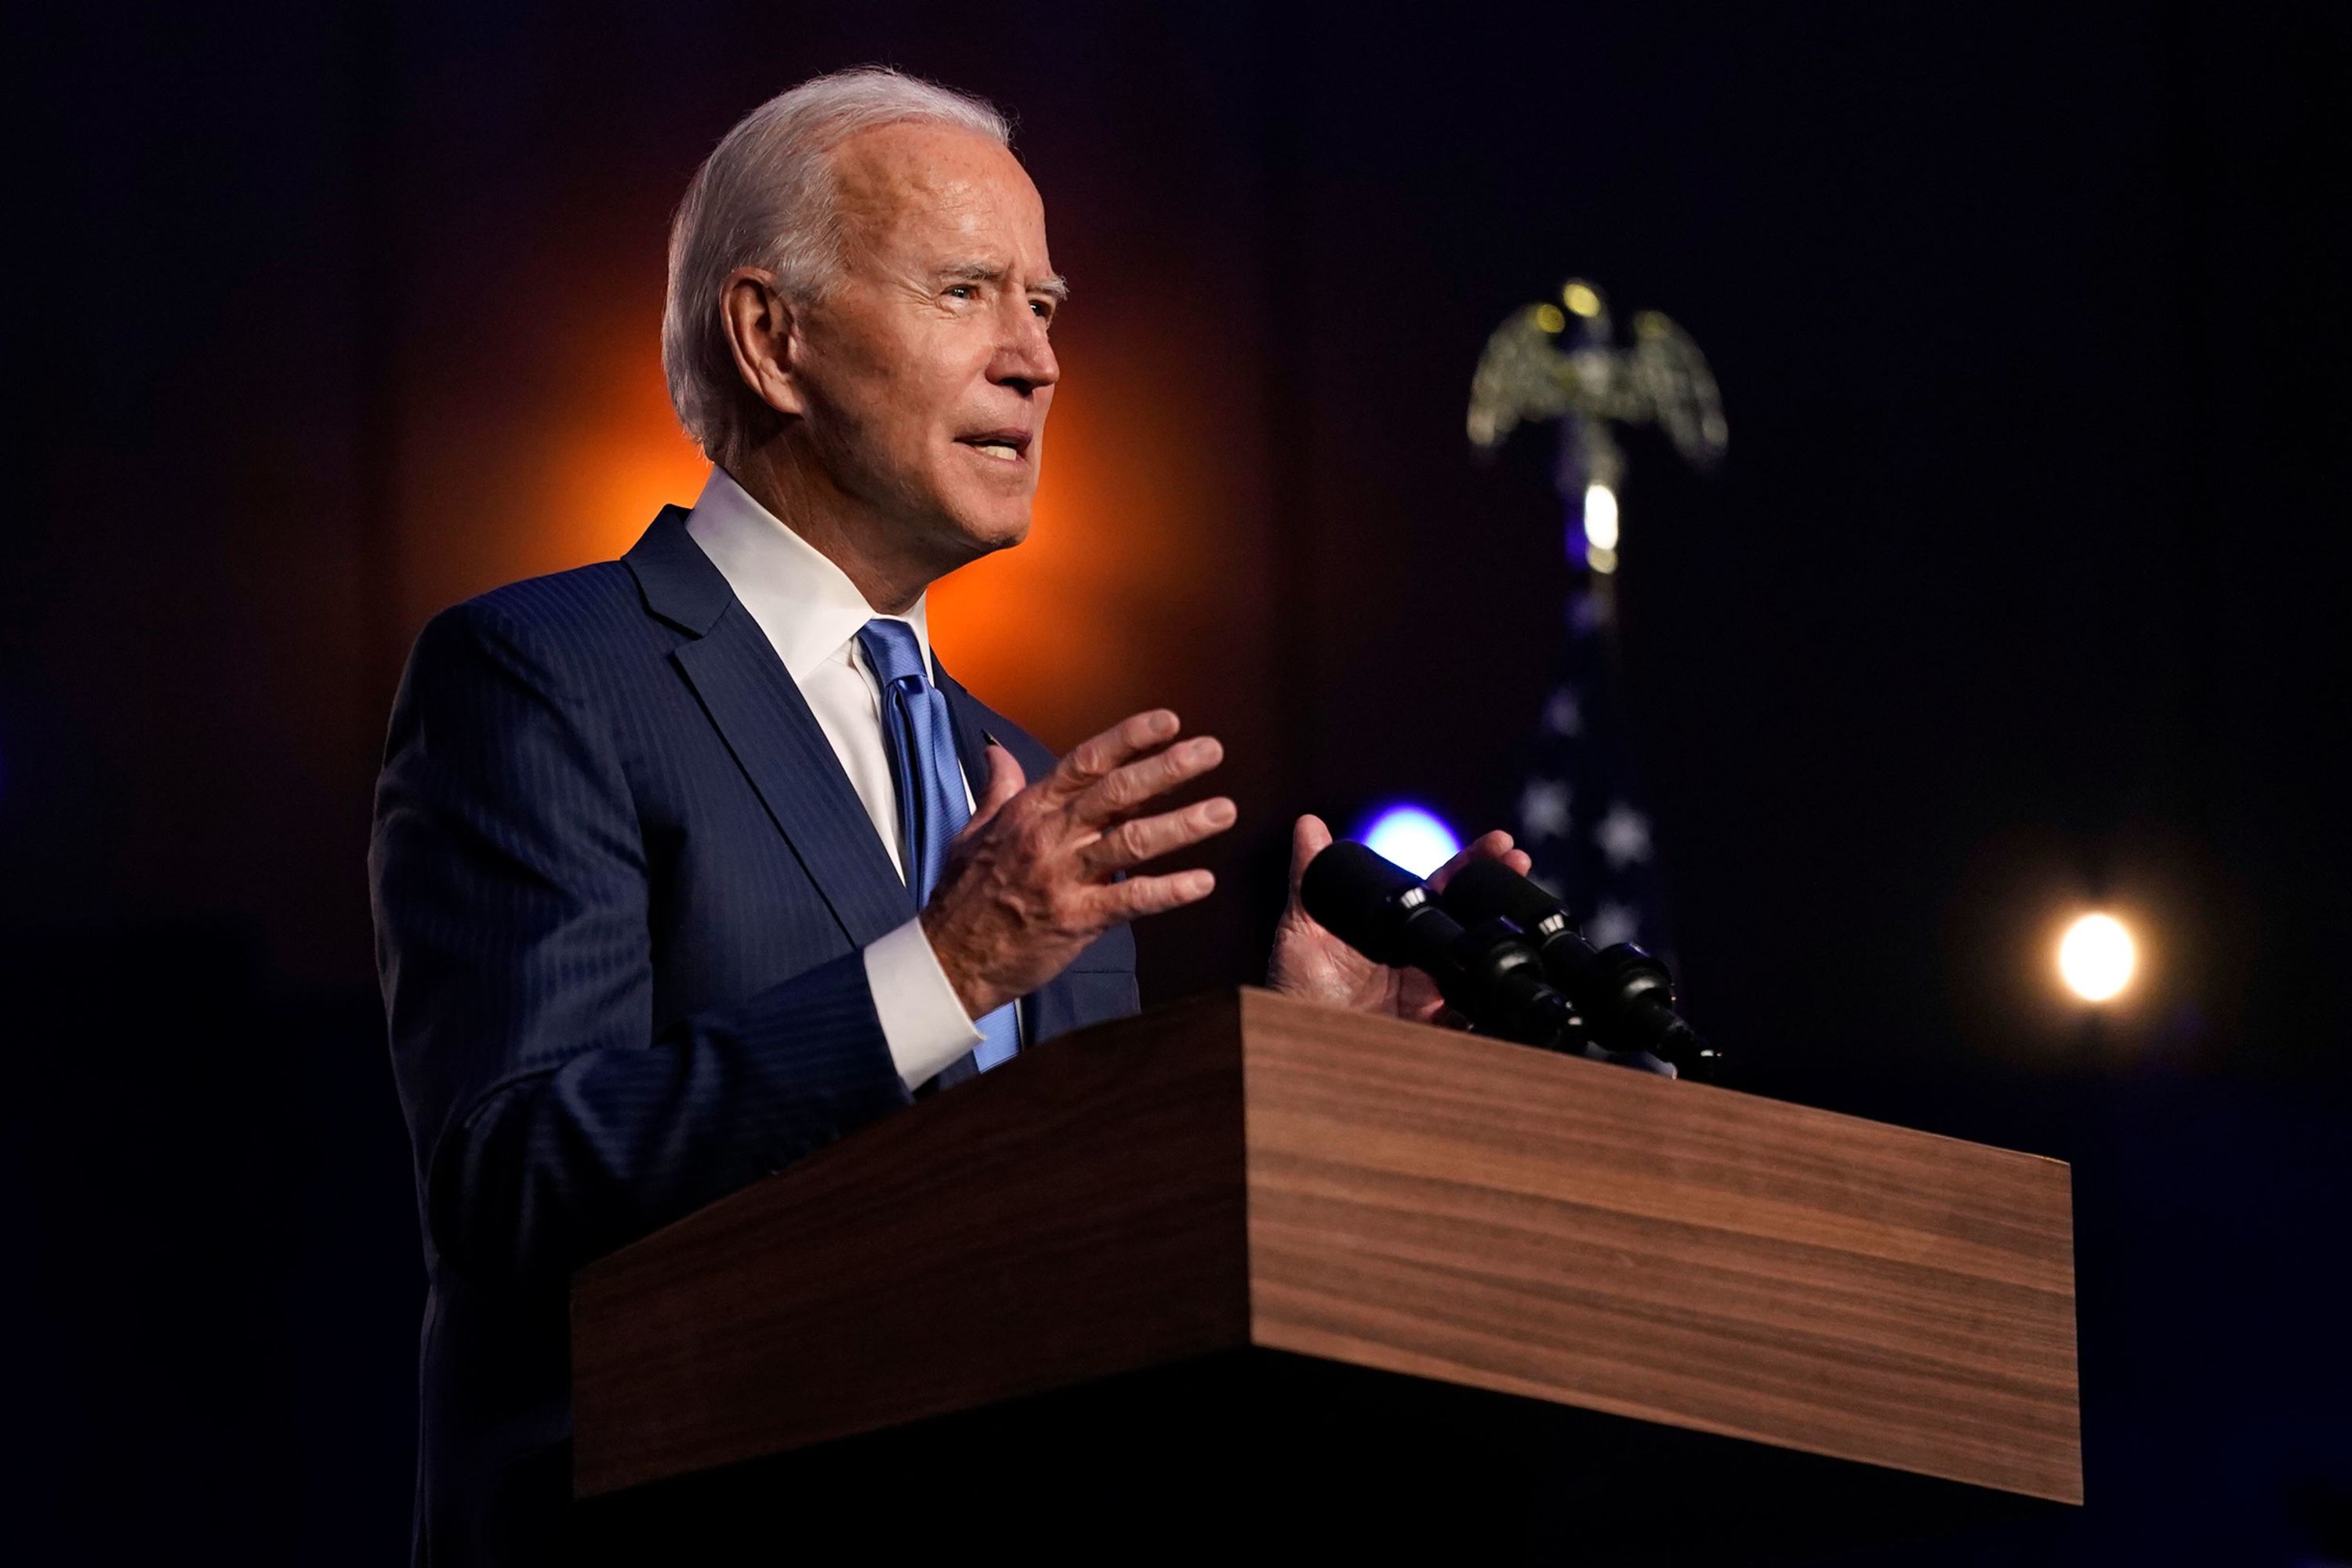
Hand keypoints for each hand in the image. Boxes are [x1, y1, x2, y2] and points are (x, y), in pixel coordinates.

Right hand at [921, 709, 1234, 1018]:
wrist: (946, 960)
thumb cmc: (962, 896)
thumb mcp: (973, 832)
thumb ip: (999, 790)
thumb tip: (999, 752)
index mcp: (1031, 810)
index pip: (1086, 762)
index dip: (1130, 738)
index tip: (1170, 722)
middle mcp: (1049, 836)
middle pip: (1117, 791)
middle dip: (1168, 768)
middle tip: (1213, 751)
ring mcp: (1063, 877)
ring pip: (1131, 841)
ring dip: (1182, 824)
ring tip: (1224, 810)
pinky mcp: (1075, 920)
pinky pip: (1129, 901)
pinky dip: (1168, 891)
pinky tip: (1203, 882)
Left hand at [1267, 814, 1532, 1021]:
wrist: (1296, 1045)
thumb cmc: (1297, 990)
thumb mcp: (1302, 931)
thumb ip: (1309, 879)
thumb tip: (1308, 824)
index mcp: (1398, 928)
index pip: (1442, 888)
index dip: (1472, 862)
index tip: (1500, 841)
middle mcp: (1423, 957)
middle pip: (1472, 918)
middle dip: (1502, 888)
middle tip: (1521, 862)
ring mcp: (1435, 994)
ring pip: (1481, 963)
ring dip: (1507, 940)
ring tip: (1527, 916)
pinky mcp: (1439, 1031)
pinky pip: (1477, 1020)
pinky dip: (1495, 1006)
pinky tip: (1509, 985)